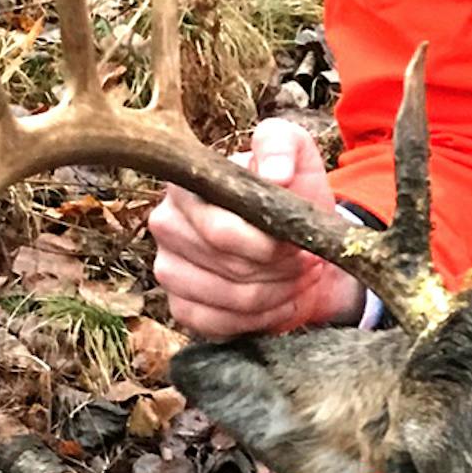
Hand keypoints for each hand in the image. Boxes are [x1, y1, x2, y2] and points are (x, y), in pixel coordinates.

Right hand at [148, 117, 364, 338]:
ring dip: (275, 292)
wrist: (300, 244)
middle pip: (228, 266)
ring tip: (296, 276)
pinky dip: (260, 318)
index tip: (297, 242)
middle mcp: (166, 224)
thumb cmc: (291, 196)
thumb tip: (275, 173)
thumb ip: (282, 147)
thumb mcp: (295, 155)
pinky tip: (277, 300)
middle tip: (305, 260)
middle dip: (278, 268)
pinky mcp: (179, 307)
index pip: (221, 230)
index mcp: (187, 185)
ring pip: (229, 298)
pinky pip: (219, 325)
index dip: (267, 244)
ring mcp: (168, 268)